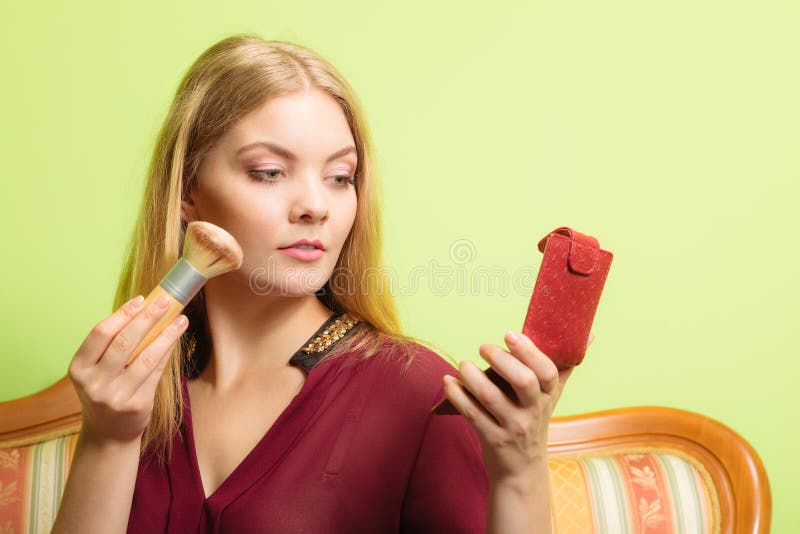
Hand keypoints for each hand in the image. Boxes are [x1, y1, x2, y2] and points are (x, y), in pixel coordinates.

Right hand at [68, 295, 187, 443]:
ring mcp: (116, 396)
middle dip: (147, 318)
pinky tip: (176, 338)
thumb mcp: (97, 370)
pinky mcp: (137, 405)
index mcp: (79, 369)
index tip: (141, 299)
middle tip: (165, 301)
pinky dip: (168, 351)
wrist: (109, 433)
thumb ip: (112, 345)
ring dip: (166, 334)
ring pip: (146, 357)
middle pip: (124, 342)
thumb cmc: (106, 390)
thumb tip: (145, 307)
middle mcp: (94, 384)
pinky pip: (157, 371)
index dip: (122, 314)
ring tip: (181, 319)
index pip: (100, 333)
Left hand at [442, 331, 592, 487]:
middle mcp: (534, 412)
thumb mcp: (552, 396)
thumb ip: (563, 366)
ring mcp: (514, 427)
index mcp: (549, 396)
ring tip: (463, 365)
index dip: (529, 351)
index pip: (548, 371)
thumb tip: (587, 334)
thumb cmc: (534, 421)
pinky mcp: (493, 439)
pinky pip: (472, 414)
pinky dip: (457, 396)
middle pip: (523, 381)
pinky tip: (449, 382)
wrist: (522, 470)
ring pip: (491, 397)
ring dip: (472, 376)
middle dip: (501, 359)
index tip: (510, 335)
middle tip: (483, 347)